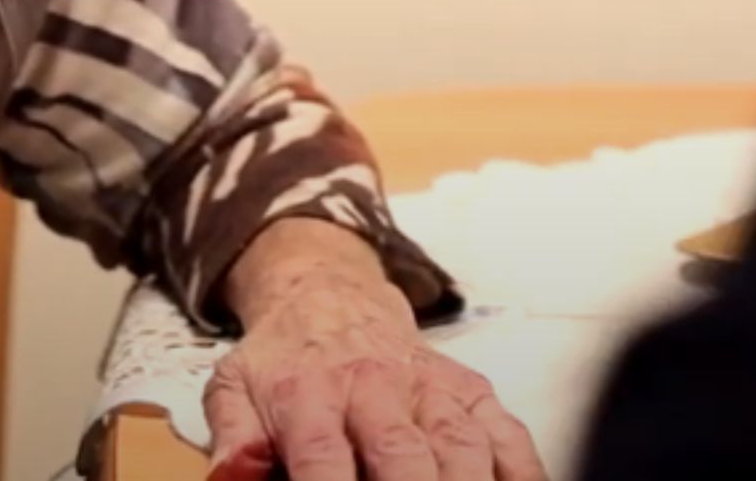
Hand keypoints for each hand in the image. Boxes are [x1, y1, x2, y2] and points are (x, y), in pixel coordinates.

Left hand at [204, 221, 545, 480]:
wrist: (329, 293)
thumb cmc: (283, 359)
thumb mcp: (234, 388)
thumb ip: (233, 438)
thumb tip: (232, 477)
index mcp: (310, 392)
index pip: (321, 457)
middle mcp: (375, 387)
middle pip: (402, 454)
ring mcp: (429, 387)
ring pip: (461, 444)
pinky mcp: (470, 388)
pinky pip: (507, 431)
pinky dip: (523, 470)